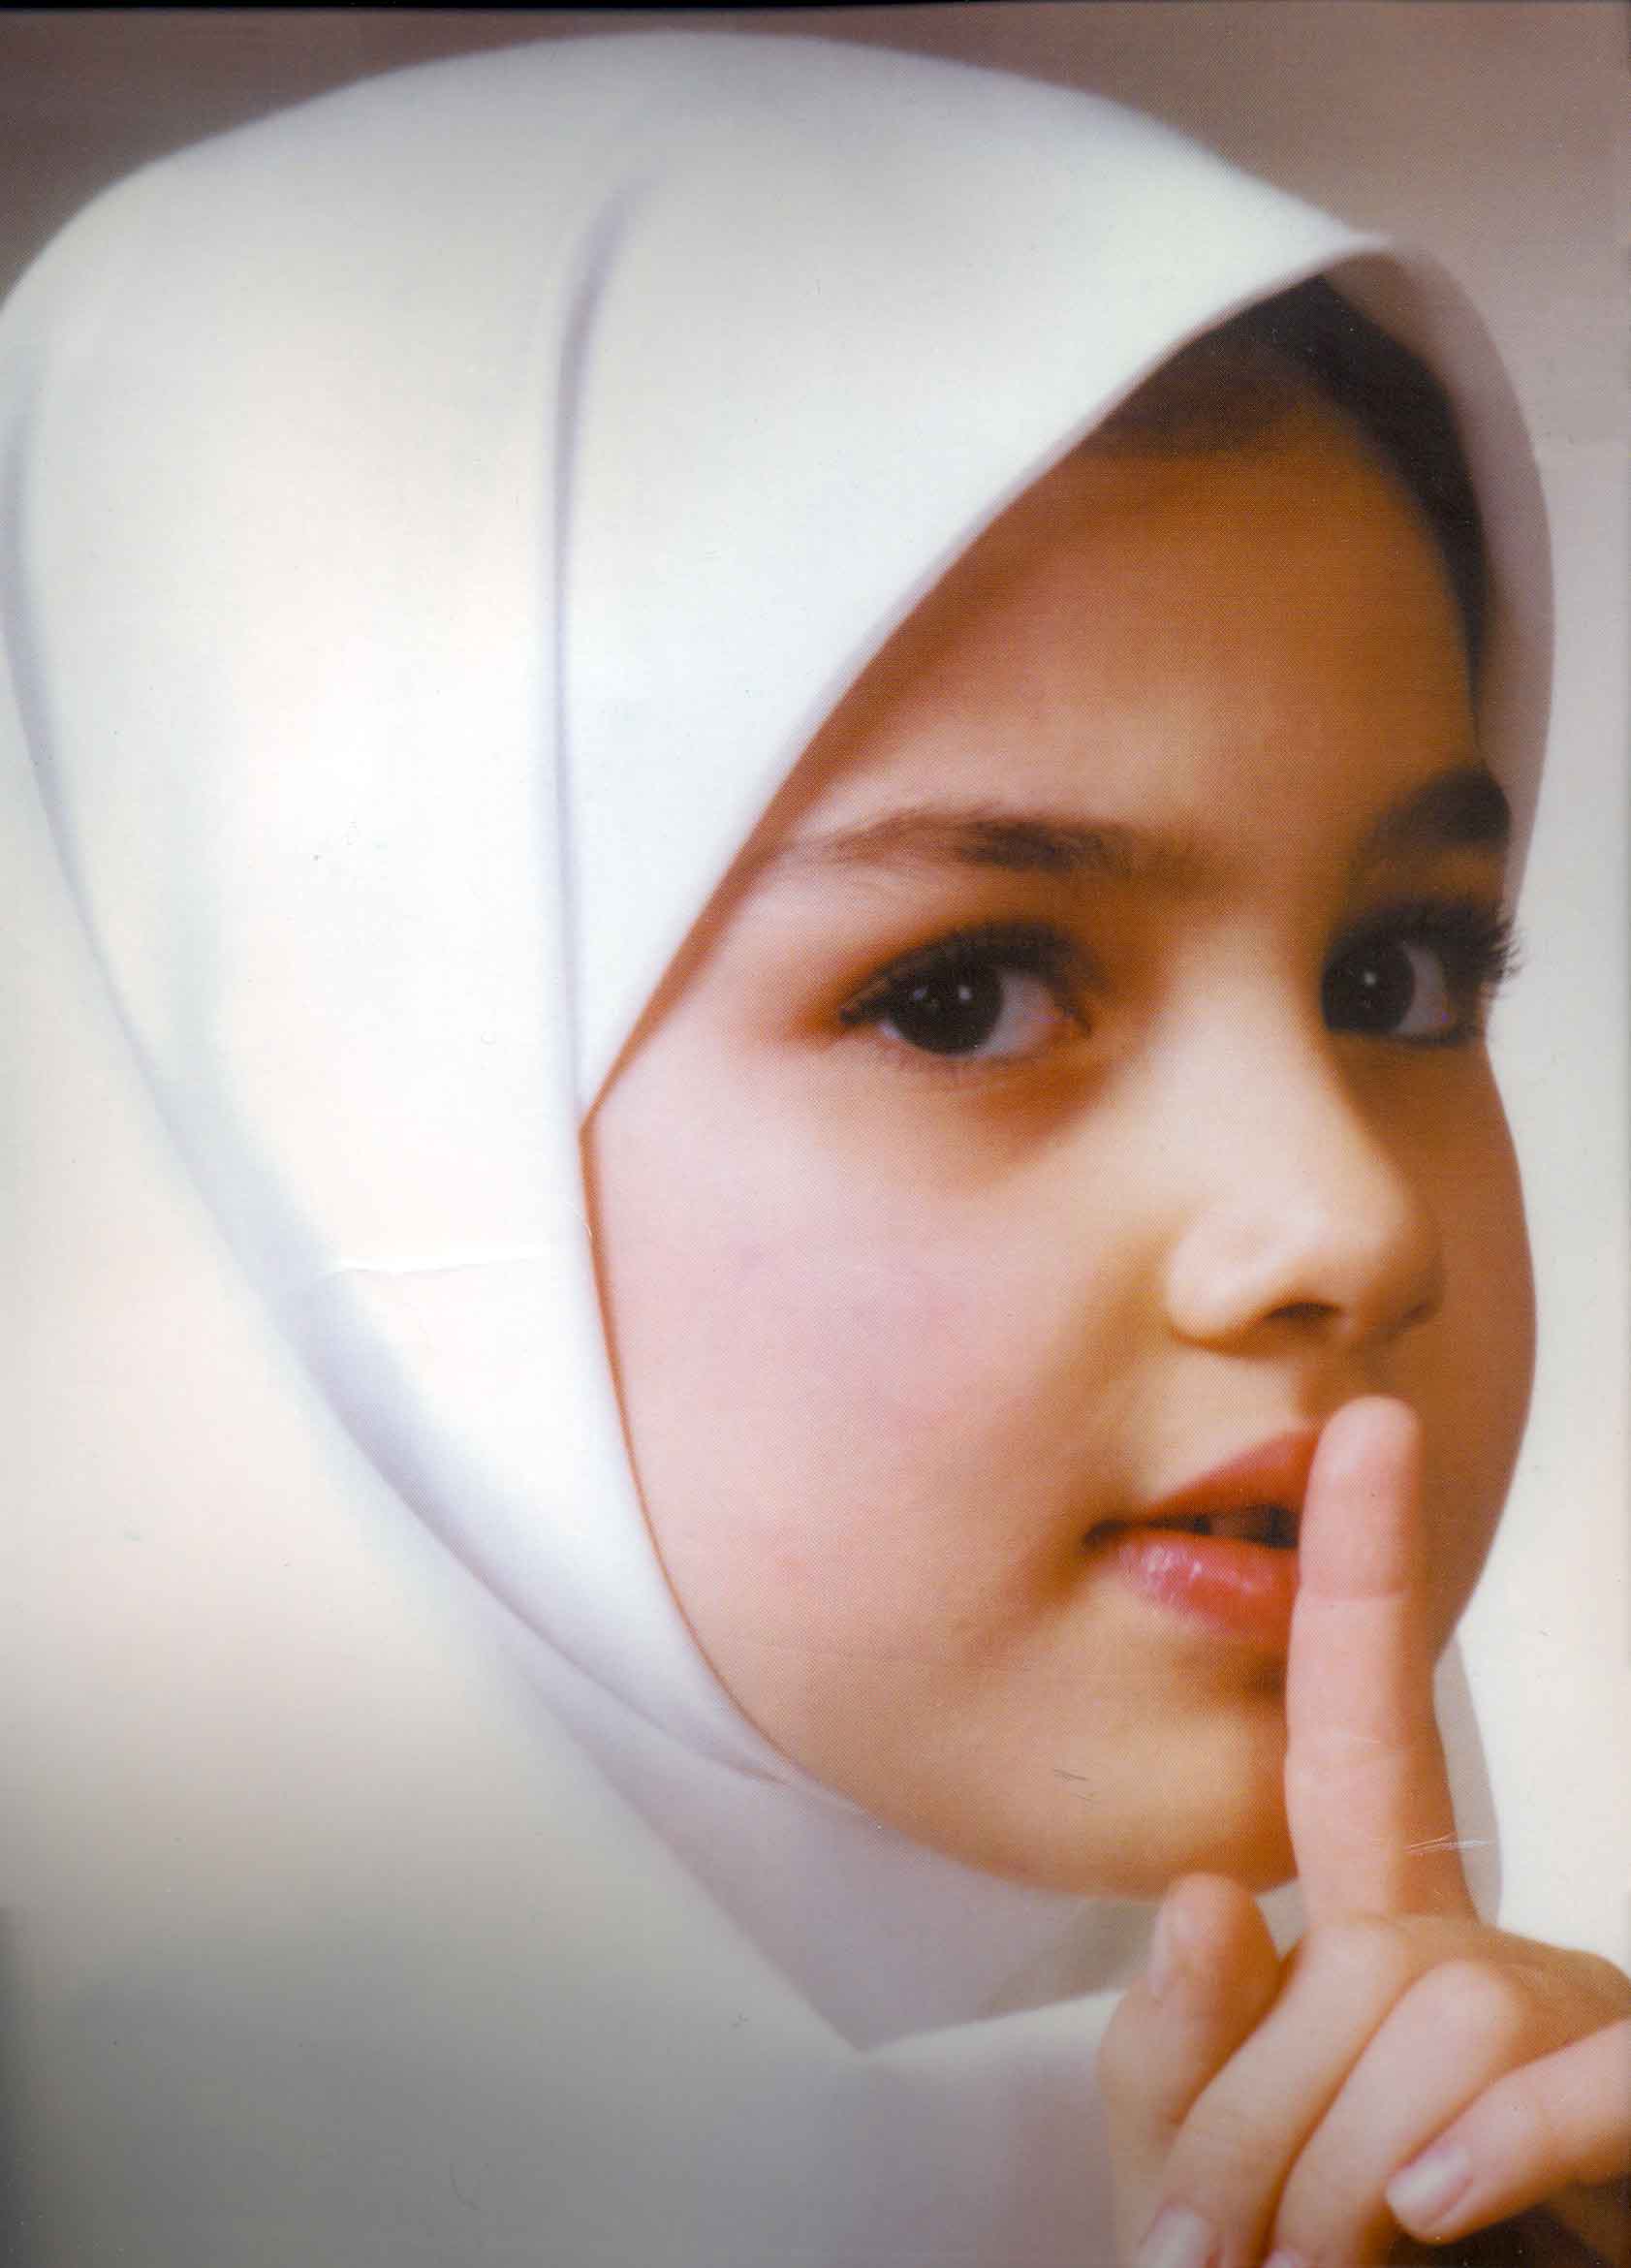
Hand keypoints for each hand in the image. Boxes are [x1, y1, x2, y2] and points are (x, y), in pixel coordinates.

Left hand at [1098, 1398, 1630, 2266]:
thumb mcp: (1201, 2177)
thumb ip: (1181, 2053)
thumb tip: (1219, 1896)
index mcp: (1381, 1941)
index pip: (1357, 1736)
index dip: (1368, 1572)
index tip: (1370, 1424)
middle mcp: (1488, 1962)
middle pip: (1355, 1958)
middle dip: (1257, 2128)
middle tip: (1224, 2262)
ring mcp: (1582, 2030)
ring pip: (1439, 2021)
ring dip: (1343, 2183)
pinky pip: (1570, 2081)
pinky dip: (1498, 2146)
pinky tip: (1433, 2204)